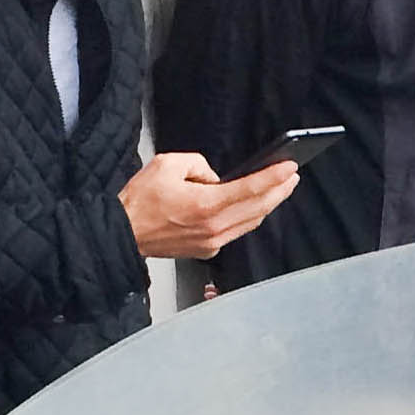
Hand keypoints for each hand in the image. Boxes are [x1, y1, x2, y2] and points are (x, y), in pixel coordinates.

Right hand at [121, 151, 297, 260]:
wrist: (122, 233)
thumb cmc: (139, 202)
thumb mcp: (168, 164)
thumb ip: (199, 165)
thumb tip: (214, 178)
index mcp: (206, 205)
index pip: (251, 189)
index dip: (274, 177)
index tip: (290, 168)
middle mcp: (214, 227)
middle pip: (258, 208)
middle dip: (279, 190)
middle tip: (291, 176)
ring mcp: (212, 242)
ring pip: (251, 222)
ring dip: (268, 204)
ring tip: (279, 189)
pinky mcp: (207, 249)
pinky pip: (237, 231)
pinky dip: (250, 217)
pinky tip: (254, 206)